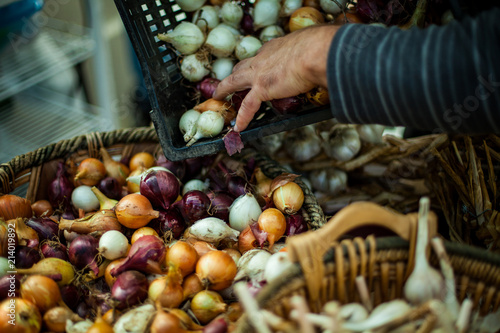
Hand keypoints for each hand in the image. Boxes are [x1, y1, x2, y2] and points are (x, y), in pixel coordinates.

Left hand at [213, 24, 338, 131]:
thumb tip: (325, 60)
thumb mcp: (312, 46)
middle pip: (242, 66)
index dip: (257, 64)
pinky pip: (248, 106)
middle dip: (235, 75)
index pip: (261, 56)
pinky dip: (243, 118)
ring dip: (225, 89)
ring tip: (219, 95)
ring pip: (234, 81)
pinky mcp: (262, 88)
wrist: (316, 51)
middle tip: (230, 82)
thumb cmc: (321, 47)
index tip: (257, 67)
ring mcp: (259, 73)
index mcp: (275, 47)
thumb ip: (311, 55)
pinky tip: (238, 127)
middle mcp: (263, 57)